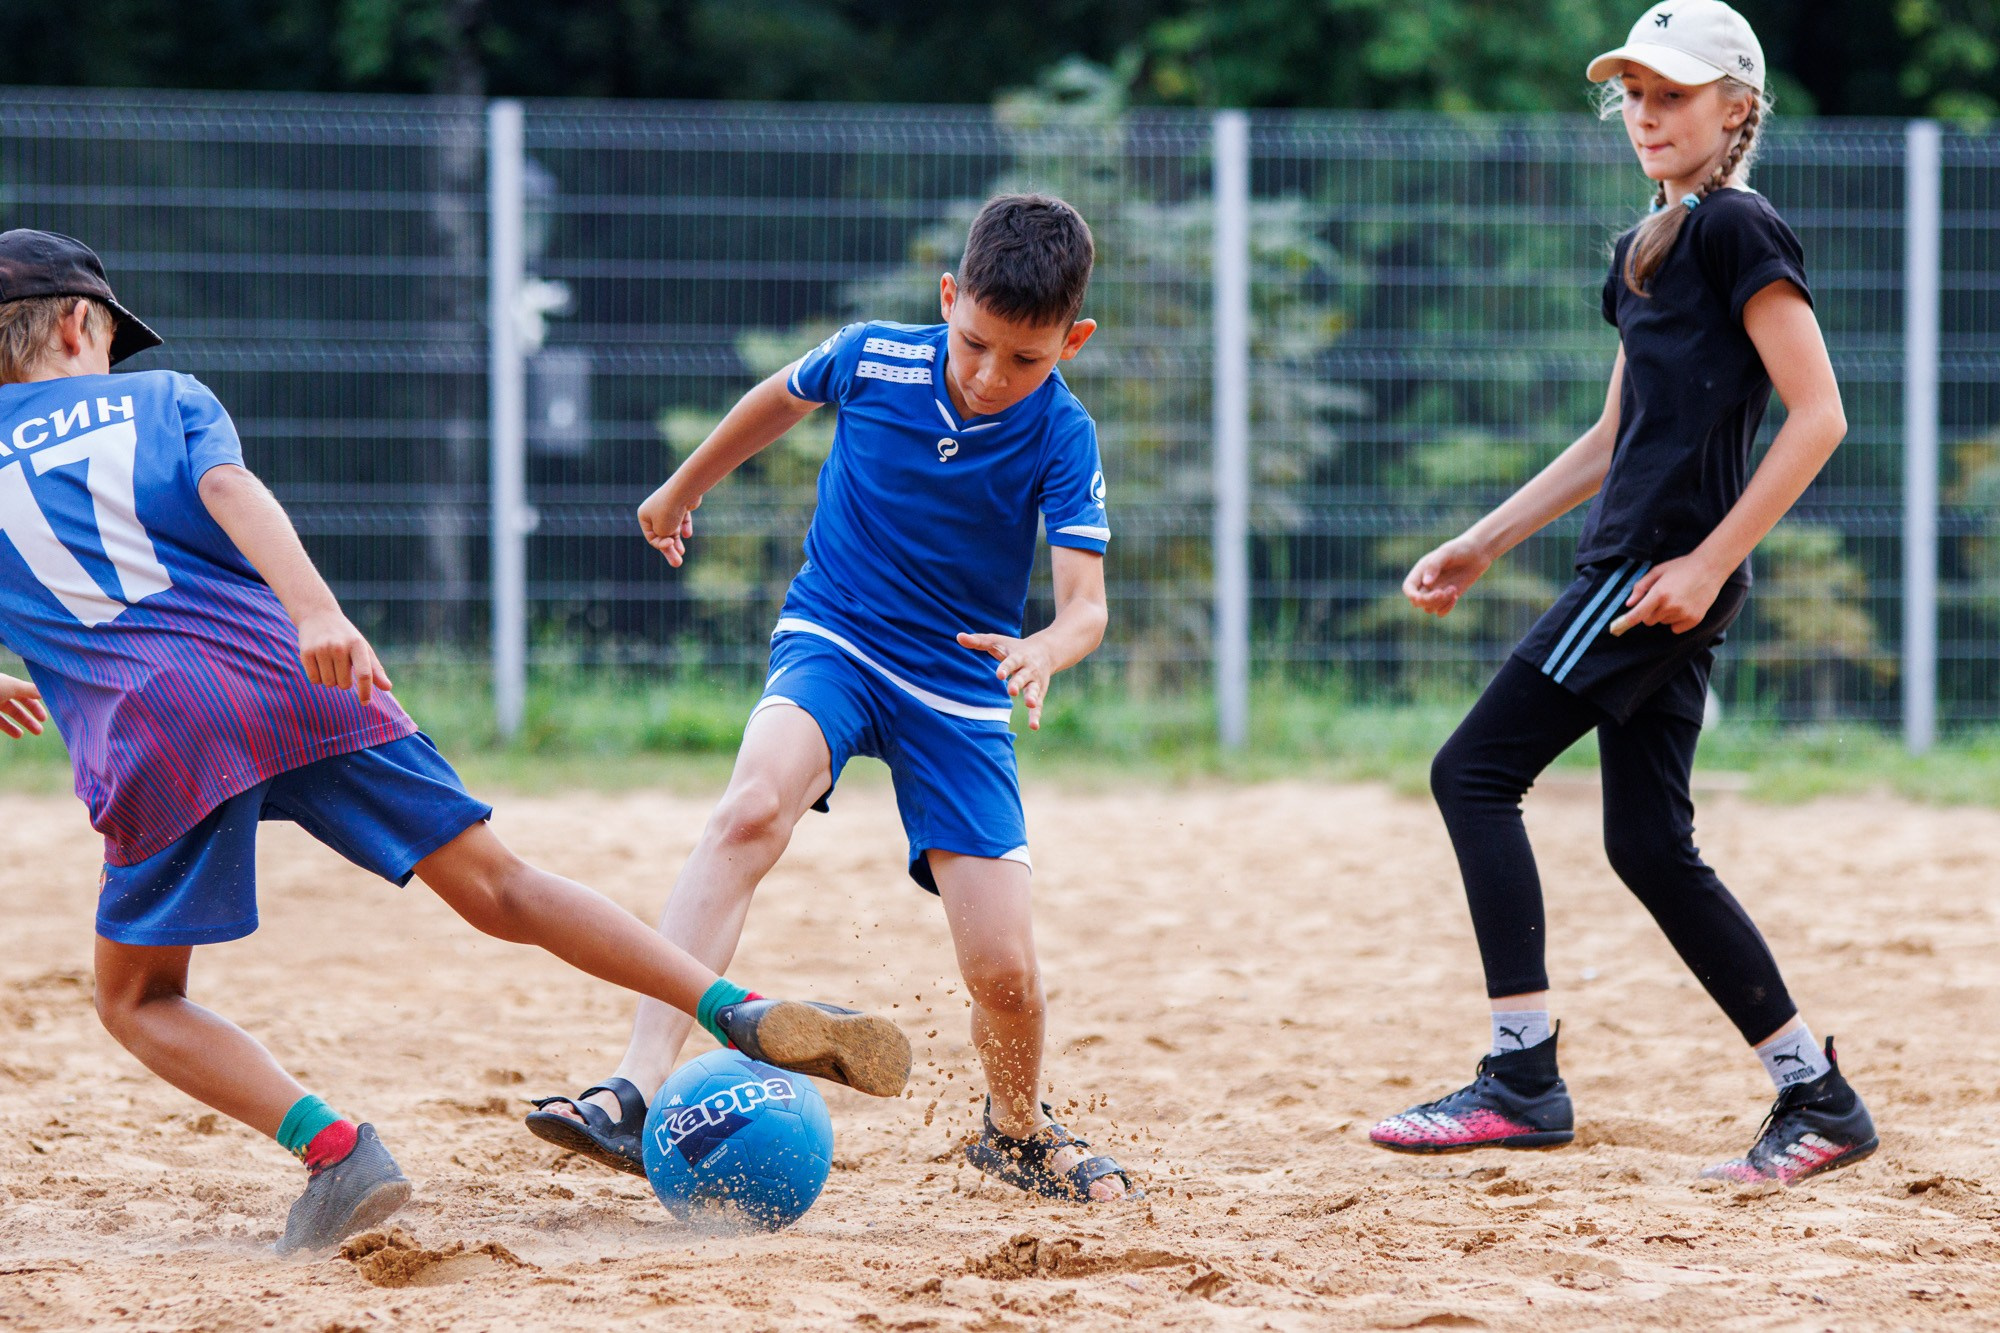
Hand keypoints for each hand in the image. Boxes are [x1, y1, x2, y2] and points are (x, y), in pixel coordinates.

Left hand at [0, 673, 45, 739]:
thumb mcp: (12, 686)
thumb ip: (30, 690)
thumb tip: (47, 691)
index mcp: (6, 685)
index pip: (24, 695)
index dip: (35, 705)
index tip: (44, 718)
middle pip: (15, 707)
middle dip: (27, 719)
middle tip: (39, 731)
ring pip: (4, 718)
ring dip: (15, 726)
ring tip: (23, 735)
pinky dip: (6, 728)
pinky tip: (16, 734)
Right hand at [296, 610, 392, 703]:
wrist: (318, 615)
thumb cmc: (346, 637)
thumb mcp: (362, 648)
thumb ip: (375, 669)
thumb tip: (388, 688)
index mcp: (357, 645)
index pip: (364, 674)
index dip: (365, 691)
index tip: (365, 703)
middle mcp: (339, 646)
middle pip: (344, 684)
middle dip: (344, 682)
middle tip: (341, 667)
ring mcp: (321, 649)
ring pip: (328, 683)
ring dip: (330, 679)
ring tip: (330, 663)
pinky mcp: (306, 653)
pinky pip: (314, 680)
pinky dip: (317, 678)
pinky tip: (319, 663)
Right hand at [637, 480, 701, 566]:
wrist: (684, 490)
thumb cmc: (670, 511)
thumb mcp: (662, 531)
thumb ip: (664, 540)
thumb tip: (670, 541)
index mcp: (644, 515)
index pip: (651, 537)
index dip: (661, 544)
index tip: (671, 542)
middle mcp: (654, 510)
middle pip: (662, 535)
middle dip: (670, 549)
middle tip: (677, 563)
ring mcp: (668, 507)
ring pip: (672, 528)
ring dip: (677, 541)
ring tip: (682, 553)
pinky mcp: (681, 505)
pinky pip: (682, 519)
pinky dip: (684, 527)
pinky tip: (687, 534)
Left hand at [957, 631, 1055, 730]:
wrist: (1047, 651)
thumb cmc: (1014, 647)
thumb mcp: (998, 641)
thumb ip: (978, 641)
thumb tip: (958, 637)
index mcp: (1019, 656)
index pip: (1012, 662)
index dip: (1006, 668)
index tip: (999, 675)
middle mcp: (1029, 669)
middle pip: (1024, 677)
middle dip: (1018, 683)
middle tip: (1011, 691)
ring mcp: (1036, 682)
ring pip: (1034, 690)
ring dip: (1032, 698)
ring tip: (1029, 705)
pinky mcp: (1039, 693)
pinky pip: (1038, 705)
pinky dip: (1036, 715)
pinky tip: (1034, 727)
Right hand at [1402, 536, 1493, 616]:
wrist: (1477, 553)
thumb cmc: (1461, 549)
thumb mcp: (1446, 552)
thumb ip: (1434, 566)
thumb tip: (1426, 583)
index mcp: (1421, 571)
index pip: (1408, 588)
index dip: (1411, 595)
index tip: (1420, 597)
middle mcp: (1426, 583)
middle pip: (1417, 601)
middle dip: (1428, 600)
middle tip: (1442, 593)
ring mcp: (1437, 592)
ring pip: (1429, 608)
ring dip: (1441, 602)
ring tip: (1453, 588)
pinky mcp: (1448, 598)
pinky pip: (1440, 612)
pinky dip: (1446, 608)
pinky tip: (1456, 596)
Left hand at [1610, 553, 1725, 635]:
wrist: (1710, 568)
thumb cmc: (1681, 567)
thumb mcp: (1657, 571)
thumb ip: (1641, 587)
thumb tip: (1629, 604)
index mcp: (1659, 594)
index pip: (1637, 615)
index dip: (1626, 622)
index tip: (1617, 627)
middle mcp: (1670, 606)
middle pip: (1649, 621)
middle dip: (1649, 613)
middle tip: (1660, 599)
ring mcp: (1683, 614)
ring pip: (1663, 623)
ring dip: (1664, 615)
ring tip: (1676, 598)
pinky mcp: (1694, 620)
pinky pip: (1676, 628)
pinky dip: (1676, 621)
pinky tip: (1684, 607)